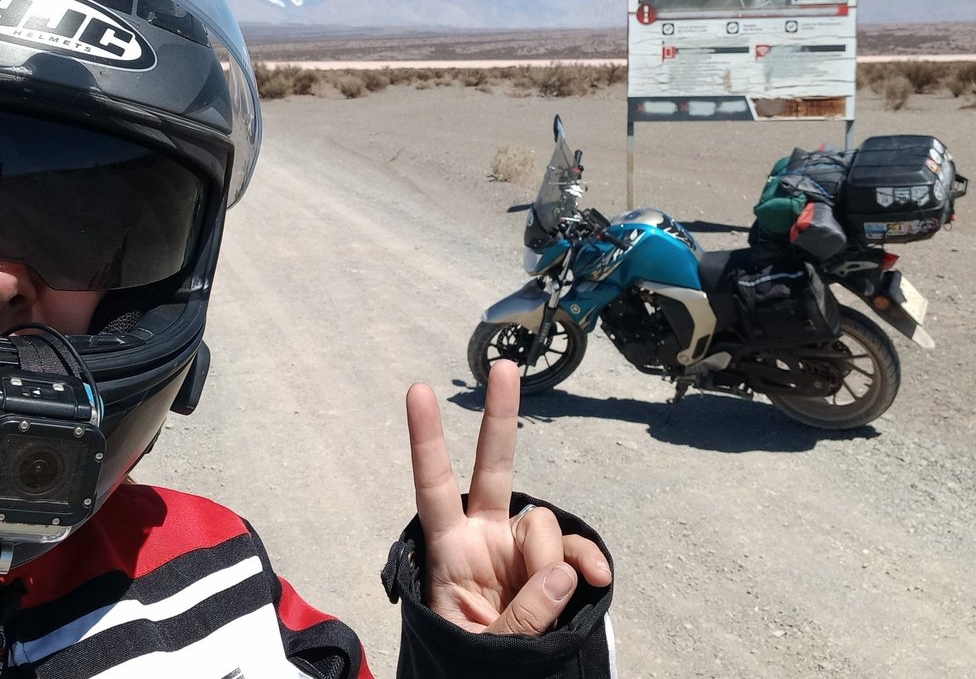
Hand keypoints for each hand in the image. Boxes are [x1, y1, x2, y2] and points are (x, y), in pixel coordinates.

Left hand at [406, 359, 611, 635]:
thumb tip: (566, 573)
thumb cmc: (466, 663)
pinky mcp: (550, 566)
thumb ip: (522, 615)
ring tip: (544, 604)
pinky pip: (574, 551)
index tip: (418, 390)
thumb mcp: (479, 648)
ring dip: (550, 560)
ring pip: (544, 525)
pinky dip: (586, 561)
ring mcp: (518, 548)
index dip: (427, 439)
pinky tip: (597, 580)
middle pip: (492, 467)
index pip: (433, 486)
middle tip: (503, 366)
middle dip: (500, 416)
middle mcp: (483, 536)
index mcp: (449, 549)